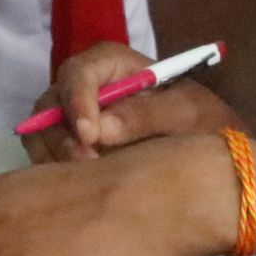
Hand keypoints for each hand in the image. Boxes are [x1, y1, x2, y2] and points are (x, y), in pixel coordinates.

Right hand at [23, 41, 244, 162]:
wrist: (212, 155)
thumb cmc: (204, 123)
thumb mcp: (188, 113)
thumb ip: (147, 115)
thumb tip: (100, 128)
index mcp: (115, 66)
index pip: (82, 71)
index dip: (78, 99)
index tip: (90, 133)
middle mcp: (88, 89)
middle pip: (52, 103)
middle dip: (63, 134)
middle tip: (87, 164)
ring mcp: (76, 120)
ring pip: (43, 132)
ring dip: (57, 155)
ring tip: (87, 180)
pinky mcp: (73, 149)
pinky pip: (48, 157)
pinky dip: (56, 172)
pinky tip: (81, 189)